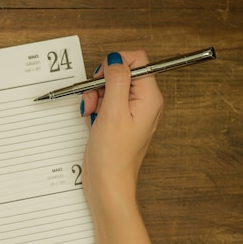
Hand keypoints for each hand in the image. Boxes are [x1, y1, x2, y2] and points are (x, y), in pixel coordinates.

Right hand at [81, 51, 163, 208]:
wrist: (108, 183)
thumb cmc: (113, 156)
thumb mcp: (113, 112)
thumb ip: (116, 81)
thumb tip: (116, 59)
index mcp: (150, 98)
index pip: (138, 60)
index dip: (116, 64)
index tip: (103, 79)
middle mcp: (144, 102)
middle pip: (121, 73)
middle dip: (101, 83)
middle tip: (95, 100)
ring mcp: (131, 112)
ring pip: (110, 87)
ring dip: (95, 96)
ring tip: (92, 113)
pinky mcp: (118, 120)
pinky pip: (105, 102)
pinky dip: (95, 107)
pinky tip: (93, 120)